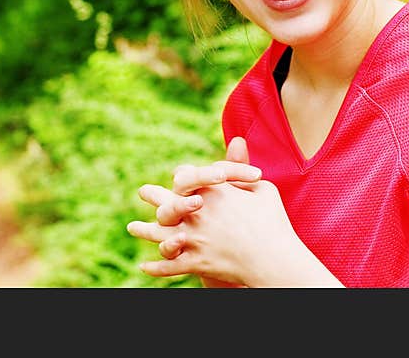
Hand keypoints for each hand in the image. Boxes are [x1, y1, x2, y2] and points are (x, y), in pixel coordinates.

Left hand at [127, 137, 338, 285]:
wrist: (275, 260)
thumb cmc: (273, 222)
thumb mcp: (262, 188)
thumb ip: (242, 168)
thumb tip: (236, 141)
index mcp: (212, 192)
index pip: (186, 177)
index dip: (182, 175)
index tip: (178, 177)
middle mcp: (197, 213)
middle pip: (165, 201)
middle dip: (152, 195)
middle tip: (143, 191)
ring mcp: (193, 238)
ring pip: (159, 234)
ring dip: (144, 231)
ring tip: (132, 227)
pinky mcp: (195, 262)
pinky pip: (168, 265)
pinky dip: (155, 268)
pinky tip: (143, 266)